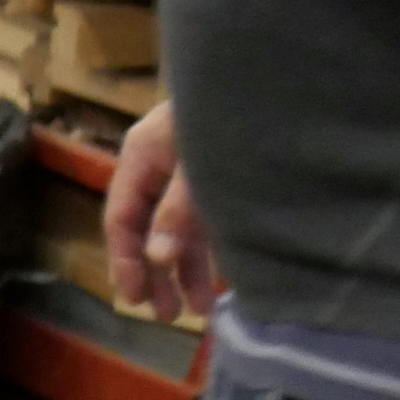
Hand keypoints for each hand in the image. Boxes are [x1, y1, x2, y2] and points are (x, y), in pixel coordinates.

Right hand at [102, 100, 218, 321]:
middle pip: (146, 230)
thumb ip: (177, 212)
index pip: (120, 216)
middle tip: (164, 315)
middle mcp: (159, 168)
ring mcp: (188, 177)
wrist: (279, 83)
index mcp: (142, 156)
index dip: (124, 258)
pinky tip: (220, 285)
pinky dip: (210, 254)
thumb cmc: (231, 116)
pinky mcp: (216, 183)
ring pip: (177, 232)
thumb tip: (157, 259)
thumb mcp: (199, 165)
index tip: (134, 297)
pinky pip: (205, 226)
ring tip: (199, 312)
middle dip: (156, 274)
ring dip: (185, 271)